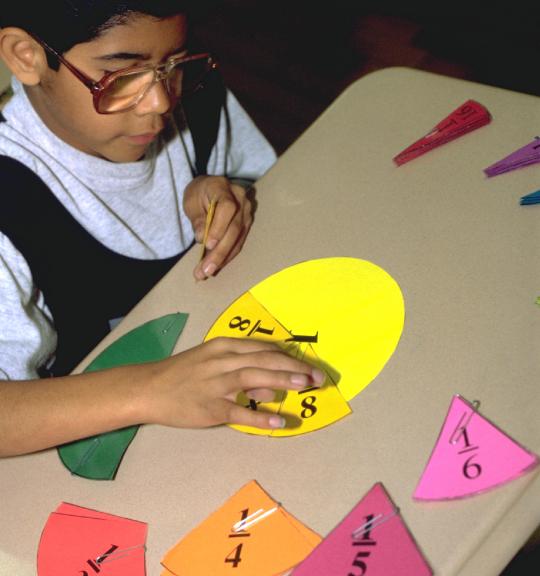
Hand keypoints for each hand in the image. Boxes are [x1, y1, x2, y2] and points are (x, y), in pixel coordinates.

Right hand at [141, 337, 324, 429]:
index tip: (308, 364)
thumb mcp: (213, 362)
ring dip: (282, 380)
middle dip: (293, 366)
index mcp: (224, 346)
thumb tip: (272, 388)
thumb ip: (243, 370)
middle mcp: (222, 361)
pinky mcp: (209, 408)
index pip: (263, 348)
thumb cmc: (183, 373)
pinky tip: (279, 421)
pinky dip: (260, 417)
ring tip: (305, 385)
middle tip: (317, 376)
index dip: (288, 356)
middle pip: (264, 359)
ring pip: (253, 377)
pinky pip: (239, 412)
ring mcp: (215, 384)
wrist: (148, 388)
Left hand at [183, 176, 252, 279]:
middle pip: (234, 228)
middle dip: (220, 252)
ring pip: (238, 239)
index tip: (208, 245)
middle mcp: (241, 199)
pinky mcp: (246, 225)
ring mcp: (246, 213)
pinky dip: (227, 256)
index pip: (227, 207)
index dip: (219, 227)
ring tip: (206, 272)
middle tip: (206, 270)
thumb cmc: (199, 193)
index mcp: (223, 188)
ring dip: (223, 258)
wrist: (209, 188)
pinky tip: (216, 267)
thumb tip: (202, 238)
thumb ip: (197, 218)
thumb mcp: (191, 202)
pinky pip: (238, 243)